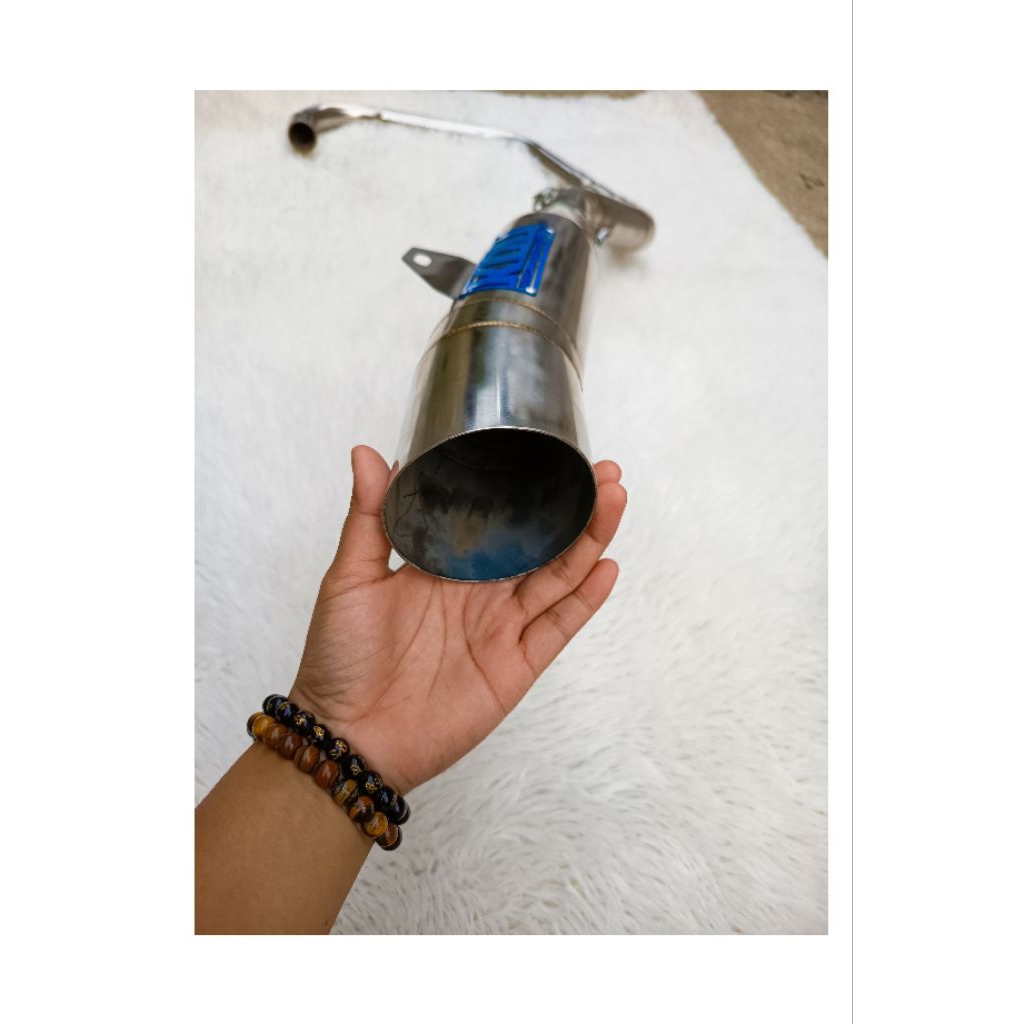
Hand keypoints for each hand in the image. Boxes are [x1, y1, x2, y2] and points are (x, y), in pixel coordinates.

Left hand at [290, 445, 626, 794]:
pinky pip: (557, 628)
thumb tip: (366, 452)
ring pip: (558, 577)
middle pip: (540, 542)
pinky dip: (584, 600)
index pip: (497, 518)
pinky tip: (606, 568)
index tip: (553, 452)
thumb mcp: (350, 577)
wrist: (349, 735)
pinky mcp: (515, 666)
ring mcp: (501, 628)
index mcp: (445, 564)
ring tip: (613, 500)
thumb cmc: (339, 657)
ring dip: (588, 541)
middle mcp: (480, 591)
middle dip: (574, 506)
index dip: (528, 487)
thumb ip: (369, 517)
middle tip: (604, 472)